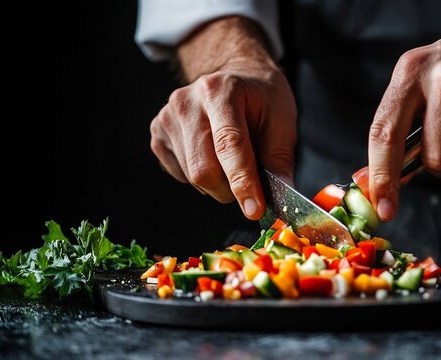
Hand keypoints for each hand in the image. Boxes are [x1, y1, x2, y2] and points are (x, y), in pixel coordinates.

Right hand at [149, 17, 296, 219]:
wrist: (234, 76)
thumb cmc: (261, 99)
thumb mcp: (283, 122)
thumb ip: (279, 161)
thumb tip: (281, 202)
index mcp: (222, 91)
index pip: (229, 144)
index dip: (243, 181)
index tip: (254, 210)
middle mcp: (187, 101)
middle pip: (204, 169)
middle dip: (230, 190)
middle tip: (249, 186)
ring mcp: (167, 117)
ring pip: (192, 177)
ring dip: (217, 184)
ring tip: (231, 160)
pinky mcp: (158, 134)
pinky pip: (180, 174)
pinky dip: (201, 178)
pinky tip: (212, 156)